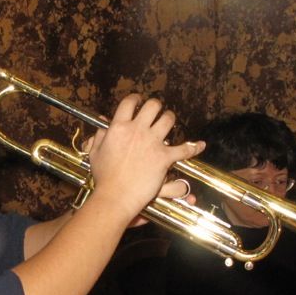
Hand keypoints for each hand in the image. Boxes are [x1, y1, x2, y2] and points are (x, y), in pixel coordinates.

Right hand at [86, 94, 203, 222]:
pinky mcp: (164, 157)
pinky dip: (193, 148)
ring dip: (169, 118)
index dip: (135, 99)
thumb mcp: (95, 153)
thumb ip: (99, 137)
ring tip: (169, 120)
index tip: (137, 101)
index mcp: (119, 127)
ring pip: (168, 120)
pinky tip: (200, 145)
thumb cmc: (103, 177)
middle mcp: (137, 130)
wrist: (115, 195)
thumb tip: (102, 126)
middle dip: (155, 106)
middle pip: (152, 106)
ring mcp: (152, 143)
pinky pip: (184, 149)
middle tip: (155, 110)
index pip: (129, 103)